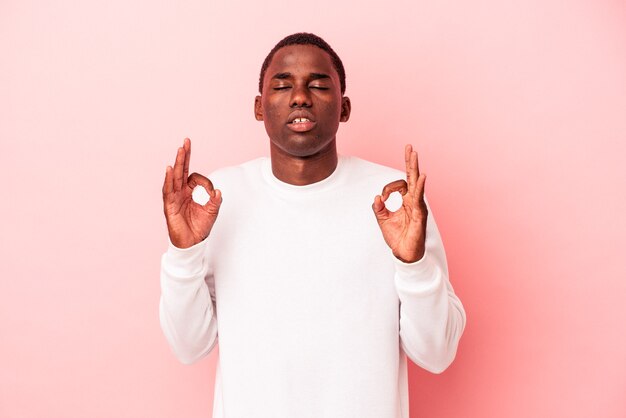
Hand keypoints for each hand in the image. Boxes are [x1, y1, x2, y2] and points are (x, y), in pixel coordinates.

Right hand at [162, 138, 221, 247]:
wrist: (192, 243)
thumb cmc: (199, 228)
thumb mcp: (212, 212)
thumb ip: (215, 201)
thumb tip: (218, 191)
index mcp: (188, 192)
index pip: (195, 178)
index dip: (205, 181)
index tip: (212, 191)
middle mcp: (179, 192)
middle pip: (181, 170)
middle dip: (184, 156)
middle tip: (186, 141)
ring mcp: (173, 198)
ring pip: (175, 177)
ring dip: (178, 163)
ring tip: (180, 150)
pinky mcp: (169, 205)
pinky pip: (168, 190)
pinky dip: (169, 179)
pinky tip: (170, 168)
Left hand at [372, 144, 427, 262]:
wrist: (404, 254)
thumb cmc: (398, 237)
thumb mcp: (383, 220)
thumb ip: (379, 207)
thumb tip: (377, 197)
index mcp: (406, 201)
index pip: (399, 184)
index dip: (388, 188)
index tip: (382, 198)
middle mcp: (413, 201)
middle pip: (412, 177)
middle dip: (410, 162)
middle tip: (410, 147)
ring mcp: (418, 206)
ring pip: (417, 183)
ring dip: (414, 168)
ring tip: (414, 154)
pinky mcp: (420, 214)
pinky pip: (420, 198)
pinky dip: (421, 187)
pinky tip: (422, 177)